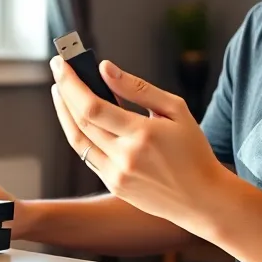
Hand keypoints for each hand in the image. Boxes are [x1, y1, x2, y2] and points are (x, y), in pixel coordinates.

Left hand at [49, 56, 229, 229]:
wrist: (203, 198)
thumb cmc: (193, 150)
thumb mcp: (176, 110)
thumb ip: (138, 88)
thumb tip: (105, 68)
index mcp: (142, 134)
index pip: (93, 106)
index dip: (72, 83)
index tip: (61, 63)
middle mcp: (125, 157)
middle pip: (80, 121)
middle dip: (64, 91)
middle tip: (58, 70)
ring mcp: (116, 175)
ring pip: (78, 140)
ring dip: (64, 113)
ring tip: (60, 91)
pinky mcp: (114, 186)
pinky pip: (88, 156)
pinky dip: (79, 134)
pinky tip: (78, 118)